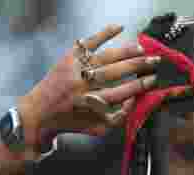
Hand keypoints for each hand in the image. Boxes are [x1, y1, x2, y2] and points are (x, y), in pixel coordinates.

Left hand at [19, 25, 158, 144]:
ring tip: (142, 49)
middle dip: (138, 66)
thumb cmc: (72, 122)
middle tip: (154, 61)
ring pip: (106, 57)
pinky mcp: (69, 58)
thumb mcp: (97, 128)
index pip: (122, 93)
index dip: (139, 86)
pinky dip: (104, 33)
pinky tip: (119, 28)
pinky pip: (89, 42)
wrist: (39, 112)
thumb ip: (118, 118)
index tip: (152, 80)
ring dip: (126, 51)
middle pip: (116, 72)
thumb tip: (134, 101)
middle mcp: (83, 86)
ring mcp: (76, 69)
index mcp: (91, 104)